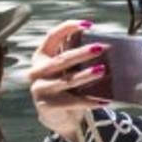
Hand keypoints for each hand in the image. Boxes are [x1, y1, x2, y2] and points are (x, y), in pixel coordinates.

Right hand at [28, 21, 112, 141]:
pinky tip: (105, 100)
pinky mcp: (46, 106)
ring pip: (67, 80)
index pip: (52, 37)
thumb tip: (102, 40)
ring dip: (86, 75)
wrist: (59, 116)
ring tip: (103, 70)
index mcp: (41, 56)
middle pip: (61, 59)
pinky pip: (72, 102)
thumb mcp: (70, 69)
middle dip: (81, 53)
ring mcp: (39, 89)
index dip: (68, 28)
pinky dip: (89, 101)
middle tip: (101, 48)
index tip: (89, 24)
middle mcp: (37, 71)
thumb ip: (77, 55)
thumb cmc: (68, 86)